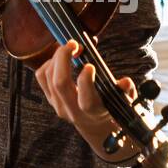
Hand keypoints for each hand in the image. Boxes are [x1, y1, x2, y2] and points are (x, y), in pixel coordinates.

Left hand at [34, 38, 137, 158]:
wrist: (94, 123)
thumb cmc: (110, 105)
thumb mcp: (124, 100)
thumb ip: (126, 91)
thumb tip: (125, 82)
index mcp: (94, 113)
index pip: (86, 101)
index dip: (86, 81)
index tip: (90, 65)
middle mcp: (73, 111)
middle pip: (60, 84)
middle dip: (64, 58)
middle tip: (74, 43)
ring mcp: (59, 106)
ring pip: (49, 77)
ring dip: (57, 57)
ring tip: (70, 46)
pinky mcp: (50, 99)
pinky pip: (42, 77)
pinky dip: (48, 62)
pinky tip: (60, 57)